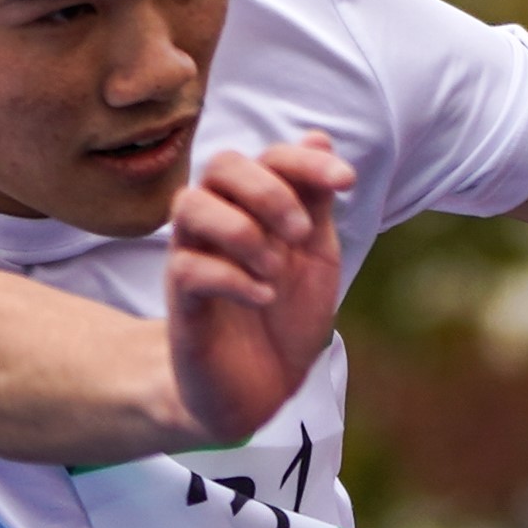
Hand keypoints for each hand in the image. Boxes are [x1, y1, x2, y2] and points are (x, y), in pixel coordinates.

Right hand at [165, 135, 353, 444]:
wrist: (260, 392)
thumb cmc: (284, 319)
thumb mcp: (314, 256)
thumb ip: (314, 202)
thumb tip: (317, 136)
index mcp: (254, 209)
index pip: (268, 157)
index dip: (305, 160)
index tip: (347, 182)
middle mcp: (218, 225)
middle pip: (220, 165)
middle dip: (268, 190)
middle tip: (301, 233)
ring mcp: (194, 260)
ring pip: (190, 206)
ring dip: (242, 230)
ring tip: (275, 269)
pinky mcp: (181, 303)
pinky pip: (189, 269)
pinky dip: (233, 279)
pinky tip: (264, 297)